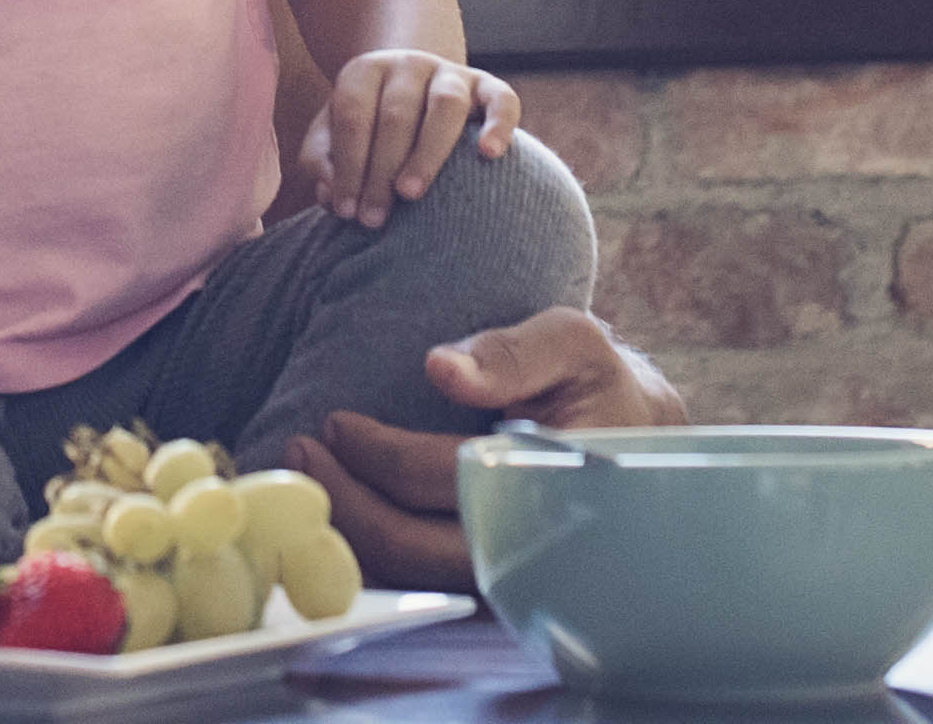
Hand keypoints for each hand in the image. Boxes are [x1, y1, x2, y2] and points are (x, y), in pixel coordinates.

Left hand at [286, 308, 687, 593]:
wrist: (633, 442)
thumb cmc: (598, 385)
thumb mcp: (572, 344)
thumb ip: (512, 352)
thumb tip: (441, 369)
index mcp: (555, 486)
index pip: (449, 482)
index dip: (381, 457)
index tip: (335, 424)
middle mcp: (533, 549)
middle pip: (416, 550)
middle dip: (345, 504)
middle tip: (300, 450)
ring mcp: (512, 580)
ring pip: (410, 581)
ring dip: (344, 536)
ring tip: (308, 476)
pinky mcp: (491, 589)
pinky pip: (416, 589)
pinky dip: (366, 560)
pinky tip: (333, 516)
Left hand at [297, 49, 521, 227]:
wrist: (414, 89)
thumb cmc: (368, 125)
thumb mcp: (332, 133)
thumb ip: (322, 160)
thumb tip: (329, 193)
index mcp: (364, 71)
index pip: (353, 114)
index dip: (347, 164)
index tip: (346, 210)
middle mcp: (408, 65)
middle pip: (396, 114)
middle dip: (381, 169)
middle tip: (374, 218)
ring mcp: (452, 73)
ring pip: (445, 105)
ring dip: (427, 151)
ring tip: (411, 194)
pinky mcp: (489, 86)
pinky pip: (502, 99)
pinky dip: (499, 124)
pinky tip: (490, 155)